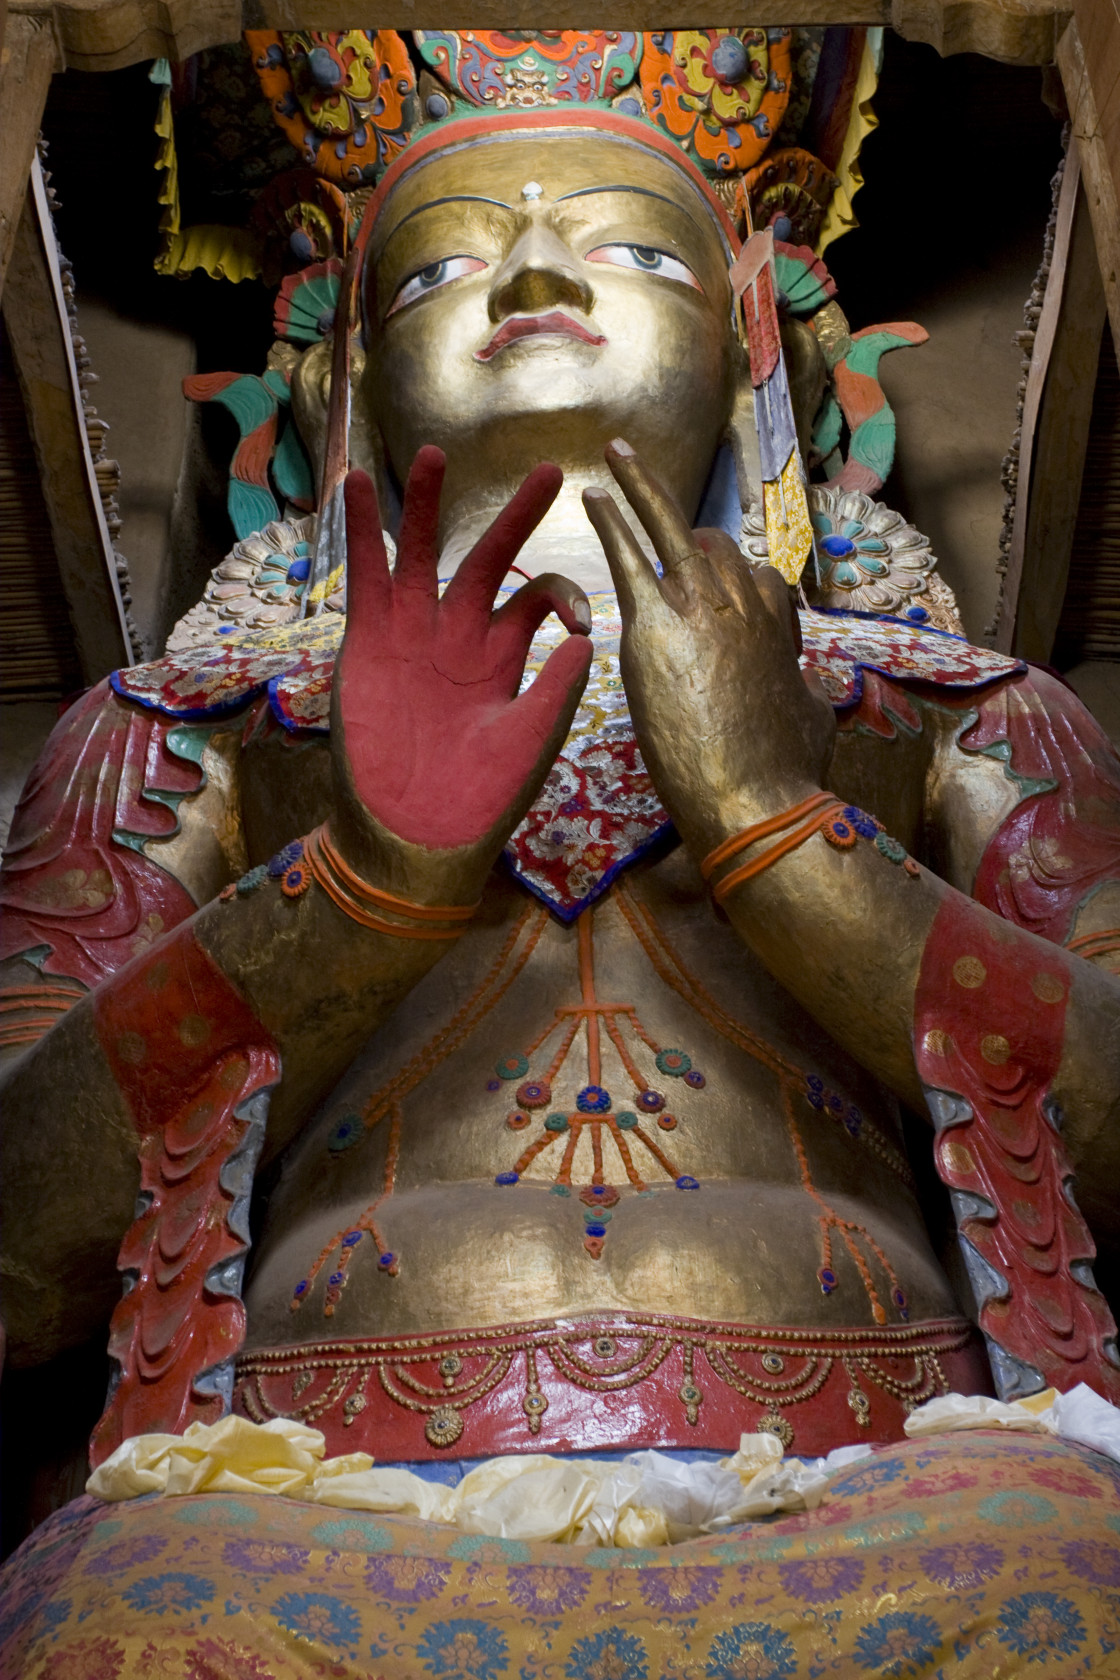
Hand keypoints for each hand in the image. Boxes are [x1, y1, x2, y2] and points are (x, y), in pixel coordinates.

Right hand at [332, 447, 592, 900]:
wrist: (417, 835)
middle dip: (513, 517)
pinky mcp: (370, 641)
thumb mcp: (531, 740)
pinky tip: (356, 483)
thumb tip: (587, 639)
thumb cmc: (480, 798)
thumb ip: (557, 689)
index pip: (537, 598)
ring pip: (421, 554)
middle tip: (546, 470)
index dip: (560, 593)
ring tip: (433, 454)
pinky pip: (366, 575)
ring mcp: (413, 635)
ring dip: (425, 506)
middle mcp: (460, 637)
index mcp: (505, 657)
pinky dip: (360, 530)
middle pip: (488, 559)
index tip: (574, 620)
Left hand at [583, 439, 834, 857]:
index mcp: (776, 627)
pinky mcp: (657, 628)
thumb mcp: (813, 717)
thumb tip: (813, 686)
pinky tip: (592, 492)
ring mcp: (701, 611)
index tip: (712, 596)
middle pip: (714, 545)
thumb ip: (806, 689)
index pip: (755, 575)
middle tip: (652, 507)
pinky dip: (610, 520)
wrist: (757, 798)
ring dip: (642, 489)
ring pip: (672, 531)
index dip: (733, 584)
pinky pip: (631, 557)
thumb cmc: (788, 771)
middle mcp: (742, 606)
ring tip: (618, 456)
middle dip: (685, 533)